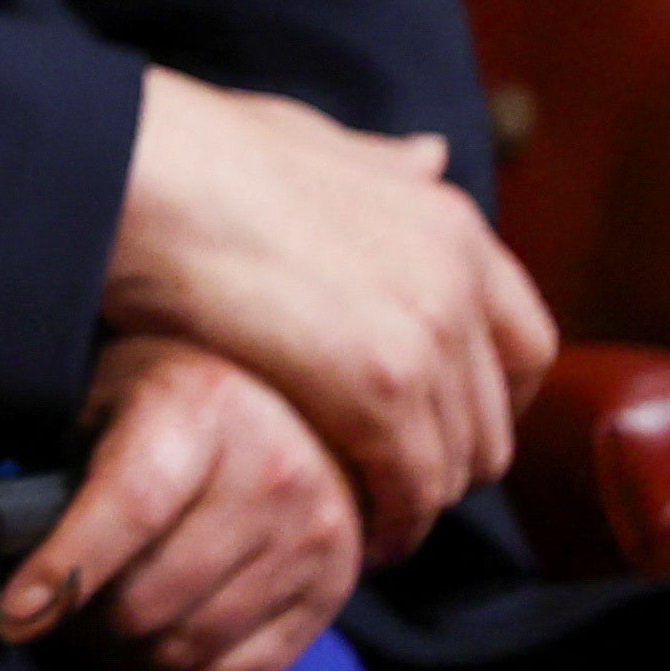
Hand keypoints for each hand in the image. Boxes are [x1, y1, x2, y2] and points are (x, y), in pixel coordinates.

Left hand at [0, 336, 365, 670]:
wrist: (296, 399)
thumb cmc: (170, 393)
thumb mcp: (108, 390)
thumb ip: (62, 458)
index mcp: (202, 408)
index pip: (130, 505)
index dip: (66, 569)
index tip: (13, 617)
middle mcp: (273, 474)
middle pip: (153, 596)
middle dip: (82, 623)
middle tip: (49, 615)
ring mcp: (313, 539)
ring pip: (190, 645)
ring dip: (125, 658)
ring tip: (93, 630)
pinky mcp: (331, 592)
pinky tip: (146, 654)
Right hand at [106, 72, 556, 561]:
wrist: (143, 171)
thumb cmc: (199, 152)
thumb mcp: (311, 140)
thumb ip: (380, 165)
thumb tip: (431, 156)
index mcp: (450, 222)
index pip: (526, 345)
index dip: (491, 400)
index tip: (439, 425)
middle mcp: (460, 281)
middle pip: (495, 418)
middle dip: (448, 461)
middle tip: (389, 485)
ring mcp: (428, 336)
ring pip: (457, 463)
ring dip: (413, 501)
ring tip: (364, 520)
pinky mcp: (382, 389)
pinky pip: (412, 487)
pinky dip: (389, 520)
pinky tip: (350, 531)